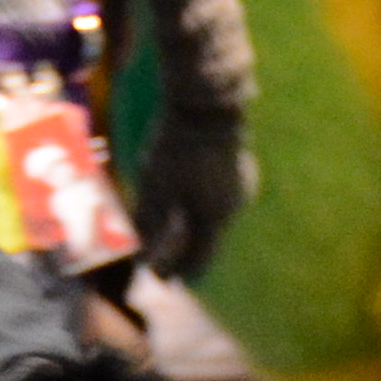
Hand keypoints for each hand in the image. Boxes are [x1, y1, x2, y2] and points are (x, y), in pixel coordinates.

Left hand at [126, 95, 249, 289]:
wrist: (207, 103)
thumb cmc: (177, 148)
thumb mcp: (155, 188)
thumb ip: (149, 225)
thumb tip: (139, 257)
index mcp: (214, 219)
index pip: (197, 260)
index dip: (176, 271)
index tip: (158, 278)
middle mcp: (234, 208)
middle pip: (207, 241)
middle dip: (182, 252)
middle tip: (161, 259)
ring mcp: (241, 186)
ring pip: (214, 219)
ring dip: (192, 229)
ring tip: (171, 233)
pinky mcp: (240, 168)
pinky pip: (219, 199)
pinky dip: (200, 208)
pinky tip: (187, 201)